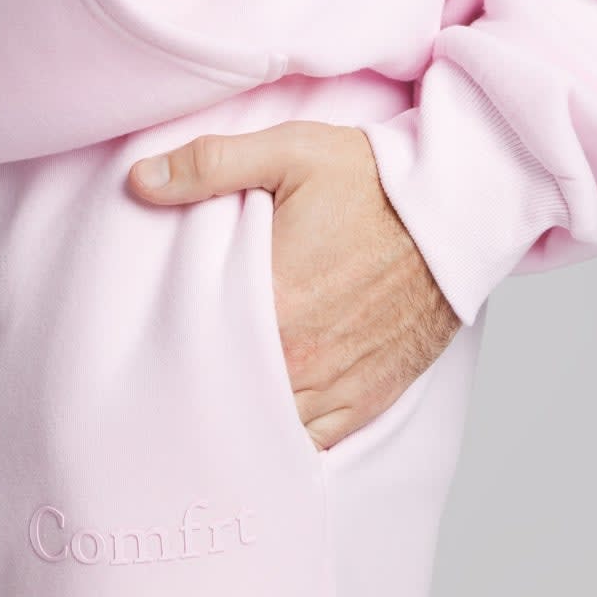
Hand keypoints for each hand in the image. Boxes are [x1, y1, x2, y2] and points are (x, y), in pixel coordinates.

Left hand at [128, 121, 462, 451]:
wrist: (455, 212)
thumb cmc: (373, 179)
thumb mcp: (289, 151)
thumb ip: (210, 165)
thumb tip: (141, 179)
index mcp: (274, 304)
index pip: (197, 351)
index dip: (168, 352)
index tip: (147, 343)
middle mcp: (303, 359)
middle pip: (229, 399)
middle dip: (200, 390)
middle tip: (167, 377)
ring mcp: (338, 386)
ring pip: (269, 431)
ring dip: (241, 418)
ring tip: (211, 401)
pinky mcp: (368, 400)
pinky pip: (316, 444)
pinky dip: (287, 441)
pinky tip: (263, 425)